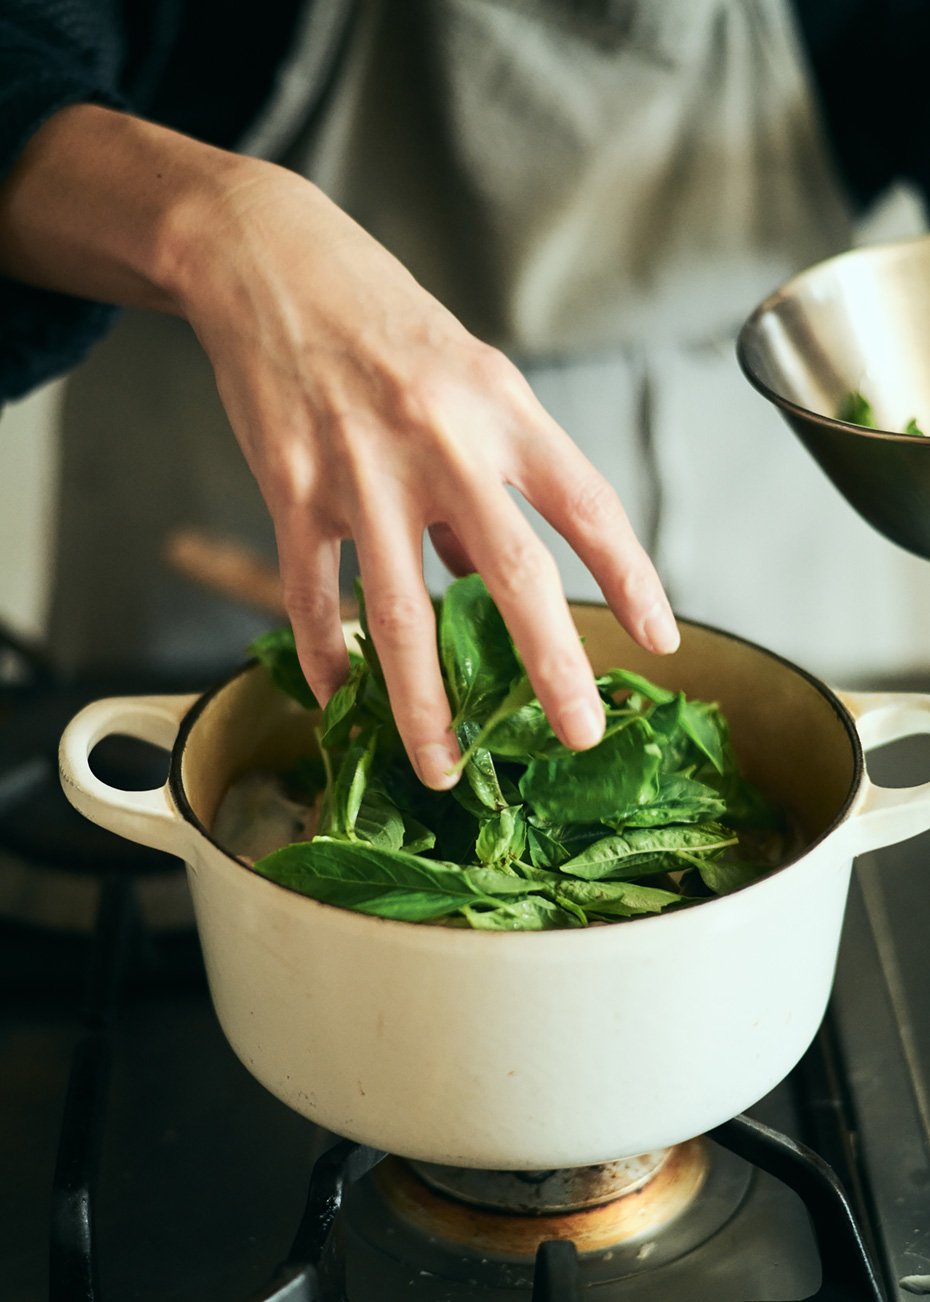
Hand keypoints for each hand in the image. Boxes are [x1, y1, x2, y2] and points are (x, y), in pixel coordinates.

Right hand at [180, 168, 677, 786]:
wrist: (272, 260)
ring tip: (444, 764)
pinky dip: (327, 653)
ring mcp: (364, 470)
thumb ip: (489, 471)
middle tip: (578, 735)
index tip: (660, 639)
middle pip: (514, 575)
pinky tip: (339, 695)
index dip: (632, 579)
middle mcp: (444, 442)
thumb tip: (481, 575)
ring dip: (425, 703)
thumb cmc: (384, 317)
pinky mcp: (292, 488)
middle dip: (552, 668)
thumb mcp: (467, 372)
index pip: (588, 507)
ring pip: (404, 612)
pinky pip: (312, 594)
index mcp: (503, 408)